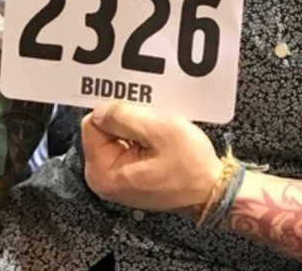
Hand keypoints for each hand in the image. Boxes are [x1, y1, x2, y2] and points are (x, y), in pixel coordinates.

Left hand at [81, 102, 220, 212]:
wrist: (210, 192)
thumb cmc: (189, 165)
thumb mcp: (161, 131)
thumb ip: (125, 116)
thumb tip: (101, 108)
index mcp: (103, 172)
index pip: (92, 123)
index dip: (117, 112)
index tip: (141, 111)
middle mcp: (101, 179)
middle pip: (102, 130)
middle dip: (126, 120)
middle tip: (153, 120)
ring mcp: (113, 179)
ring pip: (115, 136)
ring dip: (136, 127)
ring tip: (160, 130)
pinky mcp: (126, 178)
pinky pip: (125, 146)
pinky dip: (141, 137)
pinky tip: (160, 139)